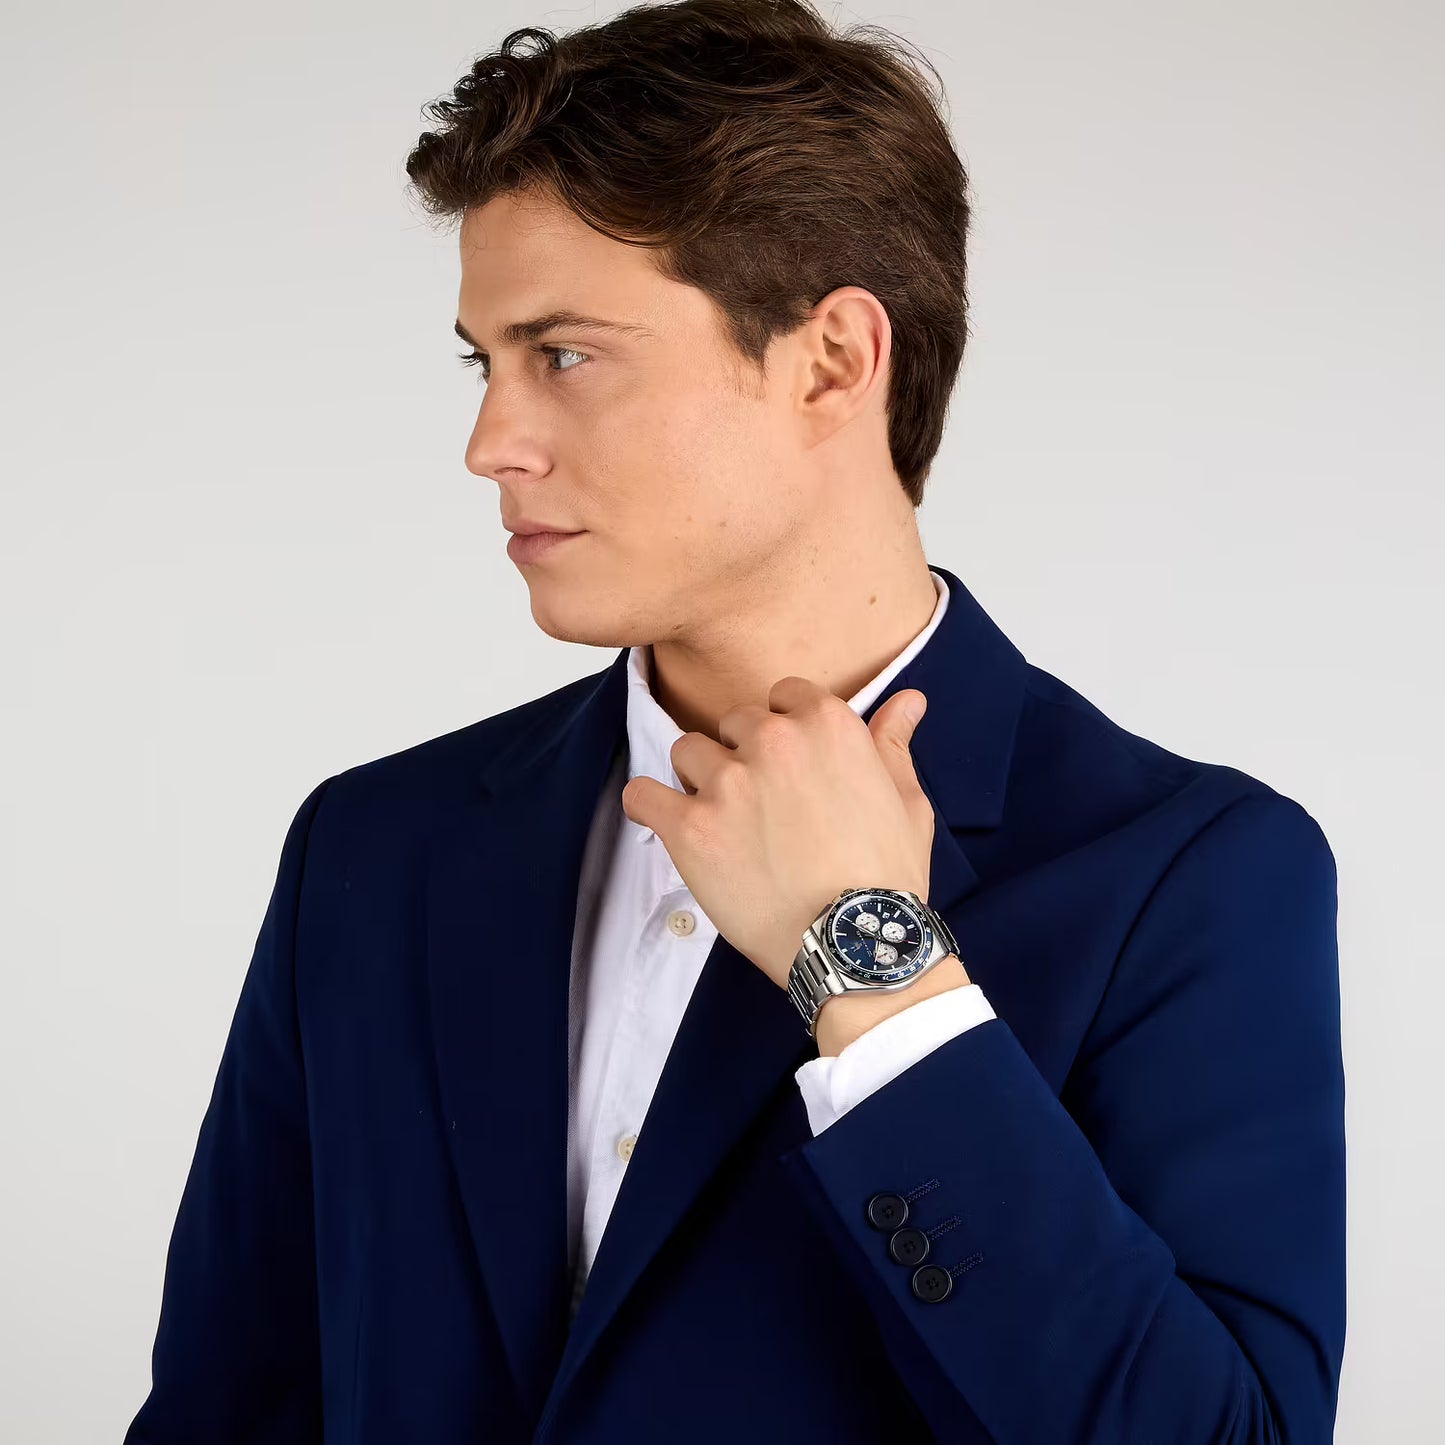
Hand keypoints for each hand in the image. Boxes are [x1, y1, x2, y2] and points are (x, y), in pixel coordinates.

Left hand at [620, 677, 936, 989]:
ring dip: (698, 779)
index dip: (783, 730)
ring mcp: (727, 782)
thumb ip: (892, 743)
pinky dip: (649, 806)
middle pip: (733, 723)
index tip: (789, 766)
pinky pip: (642, 794)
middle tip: (760, 806)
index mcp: (826, 723)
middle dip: (742, 756)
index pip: (782, 695)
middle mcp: (772, 740)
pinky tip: (667, 824)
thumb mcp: (906, 802)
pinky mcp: (689, 826)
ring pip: (686, 751)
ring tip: (721, 822)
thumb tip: (908, 699)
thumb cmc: (888, 877)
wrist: (856, 945)